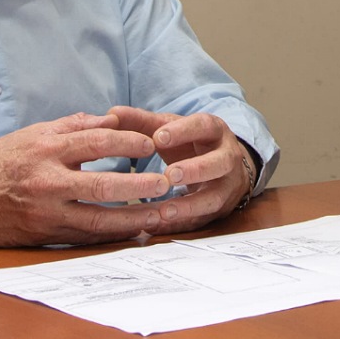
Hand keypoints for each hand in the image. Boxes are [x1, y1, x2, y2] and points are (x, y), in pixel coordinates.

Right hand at [0, 112, 173, 246]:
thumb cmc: (1, 160)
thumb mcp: (33, 134)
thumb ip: (73, 126)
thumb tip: (112, 119)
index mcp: (46, 149)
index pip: (97, 142)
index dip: (129, 143)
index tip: (153, 145)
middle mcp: (46, 181)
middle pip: (103, 185)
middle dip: (140, 185)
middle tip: (168, 182)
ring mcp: (45, 212)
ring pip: (98, 219)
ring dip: (134, 219)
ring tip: (161, 214)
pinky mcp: (43, 235)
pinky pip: (84, 237)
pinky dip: (111, 236)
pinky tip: (134, 232)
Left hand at [104, 106, 255, 234]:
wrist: (223, 167)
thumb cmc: (190, 144)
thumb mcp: (171, 130)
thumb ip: (142, 122)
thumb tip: (112, 114)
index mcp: (214, 130)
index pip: (204, 126)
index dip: (183, 131)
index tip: (158, 138)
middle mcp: (227, 157)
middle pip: (220, 162)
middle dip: (196, 169)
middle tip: (169, 175)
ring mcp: (227, 185)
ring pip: (215, 196)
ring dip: (191, 205)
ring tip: (165, 210)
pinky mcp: (219, 208)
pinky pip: (203, 219)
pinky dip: (182, 224)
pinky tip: (160, 225)